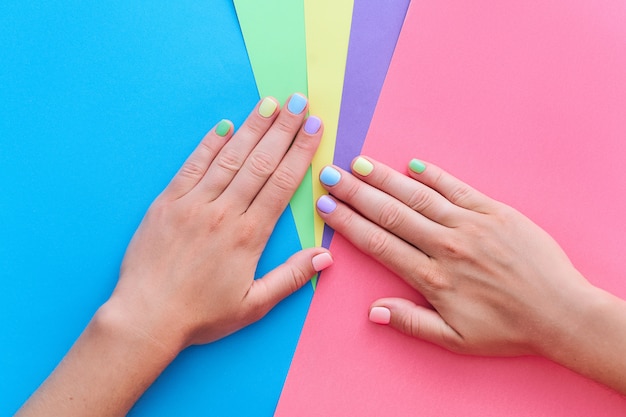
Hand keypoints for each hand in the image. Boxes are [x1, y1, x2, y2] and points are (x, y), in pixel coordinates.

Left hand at [17, 96, 334, 416]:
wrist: (145, 317)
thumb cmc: (201, 315)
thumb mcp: (253, 305)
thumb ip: (290, 277)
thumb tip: (325, 256)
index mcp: (248, 236)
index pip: (282, 183)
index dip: (301, 152)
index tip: (314, 128)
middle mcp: (223, 212)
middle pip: (260, 162)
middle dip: (283, 129)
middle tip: (300, 102)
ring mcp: (193, 204)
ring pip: (229, 158)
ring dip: (252, 128)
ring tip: (270, 103)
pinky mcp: (167, 203)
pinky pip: (191, 166)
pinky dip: (208, 144)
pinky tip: (224, 126)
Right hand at [316, 156, 594, 357]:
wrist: (559, 312)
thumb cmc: (506, 329)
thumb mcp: (455, 338)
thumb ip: (411, 322)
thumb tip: (373, 311)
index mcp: (432, 277)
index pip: (379, 242)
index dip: (349, 223)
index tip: (327, 207)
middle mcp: (445, 245)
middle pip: (391, 213)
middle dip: (356, 192)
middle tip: (330, 175)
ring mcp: (470, 224)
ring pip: (418, 196)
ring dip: (385, 179)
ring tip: (359, 164)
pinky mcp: (494, 211)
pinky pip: (458, 188)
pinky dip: (435, 175)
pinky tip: (412, 164)